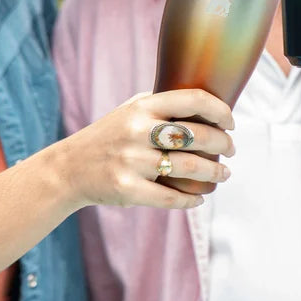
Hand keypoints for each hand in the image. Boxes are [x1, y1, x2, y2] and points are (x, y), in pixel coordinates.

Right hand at [56, 90, 235, 209]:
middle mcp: (137, 130)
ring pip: (189, 168)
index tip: (230, 123)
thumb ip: (162, 105)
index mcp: (143, 107)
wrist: (69, 168)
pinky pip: (169, 197)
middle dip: (223, 145)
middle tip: (231, 151)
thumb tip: (207, 106)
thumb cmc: (109, 137)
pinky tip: (198, 198)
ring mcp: (131, 160)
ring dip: (214, 173)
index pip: (193, 100)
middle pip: (198, 136)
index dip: (220, 110)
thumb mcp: (130, 110)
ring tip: (223, 175)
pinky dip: (190, 200)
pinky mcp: (126, 188)